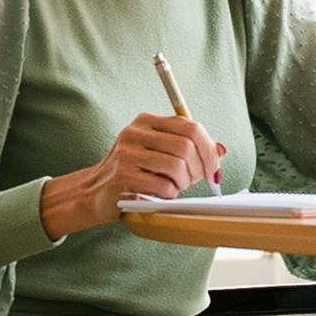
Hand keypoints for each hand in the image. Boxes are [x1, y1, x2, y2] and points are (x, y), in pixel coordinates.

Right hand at [39, 113, 224, 238]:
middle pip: (186, 146)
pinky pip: (163, 185)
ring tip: (175, 187)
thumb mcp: (160, 153)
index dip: (209, 149)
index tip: (214, 168)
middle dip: (199, 169)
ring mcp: (127, 152)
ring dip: (184, 183)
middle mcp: (136, 131)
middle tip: (196, 181)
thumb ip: (189, 149)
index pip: (190, 127)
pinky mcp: (123, 175)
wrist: (94, 191)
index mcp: (147, 121)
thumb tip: (221, 150)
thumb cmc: (133, 172)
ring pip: (177, 166)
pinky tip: (161, 194)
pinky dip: (170, 194)